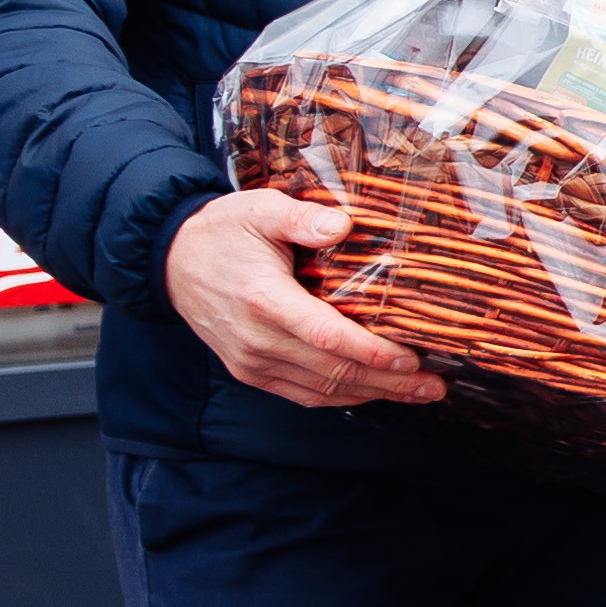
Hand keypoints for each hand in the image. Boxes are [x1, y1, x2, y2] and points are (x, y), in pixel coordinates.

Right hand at [164, 188, 443, 410]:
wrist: (171, 261)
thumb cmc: (222, 231)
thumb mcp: (258, 209)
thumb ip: (300, 217)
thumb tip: (342, 225)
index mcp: (263, 299)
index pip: (326, 336)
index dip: (372, 352)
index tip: (412, 358)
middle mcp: (256, 339)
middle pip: (333, 371)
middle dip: (389, 382)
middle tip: (434, 385)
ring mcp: (252, 361)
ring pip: (322, 390)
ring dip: (373, 394)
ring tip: (419, 392)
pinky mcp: (250, 372)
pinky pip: (303, 394)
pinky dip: (342, 396)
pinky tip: (376, 391)